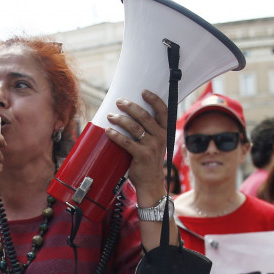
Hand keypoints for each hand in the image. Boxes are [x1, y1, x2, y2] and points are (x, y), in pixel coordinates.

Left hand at [105, 90, 168, 205]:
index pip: (163, 111)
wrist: (151, 181)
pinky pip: (126, 142)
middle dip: (130, 107)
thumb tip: (132, 113)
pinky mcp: (142, 156)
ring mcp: (152, 147)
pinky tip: (108, 131)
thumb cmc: (150, 160)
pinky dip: (115, 135)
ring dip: (120, 119)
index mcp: (165, 131)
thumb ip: (150, 130)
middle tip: (119, 102)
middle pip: (145, 116)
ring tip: (110, 116)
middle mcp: (160, 137)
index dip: (154, 100)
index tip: (143, 92)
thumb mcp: (156, 143)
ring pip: (134, 127)